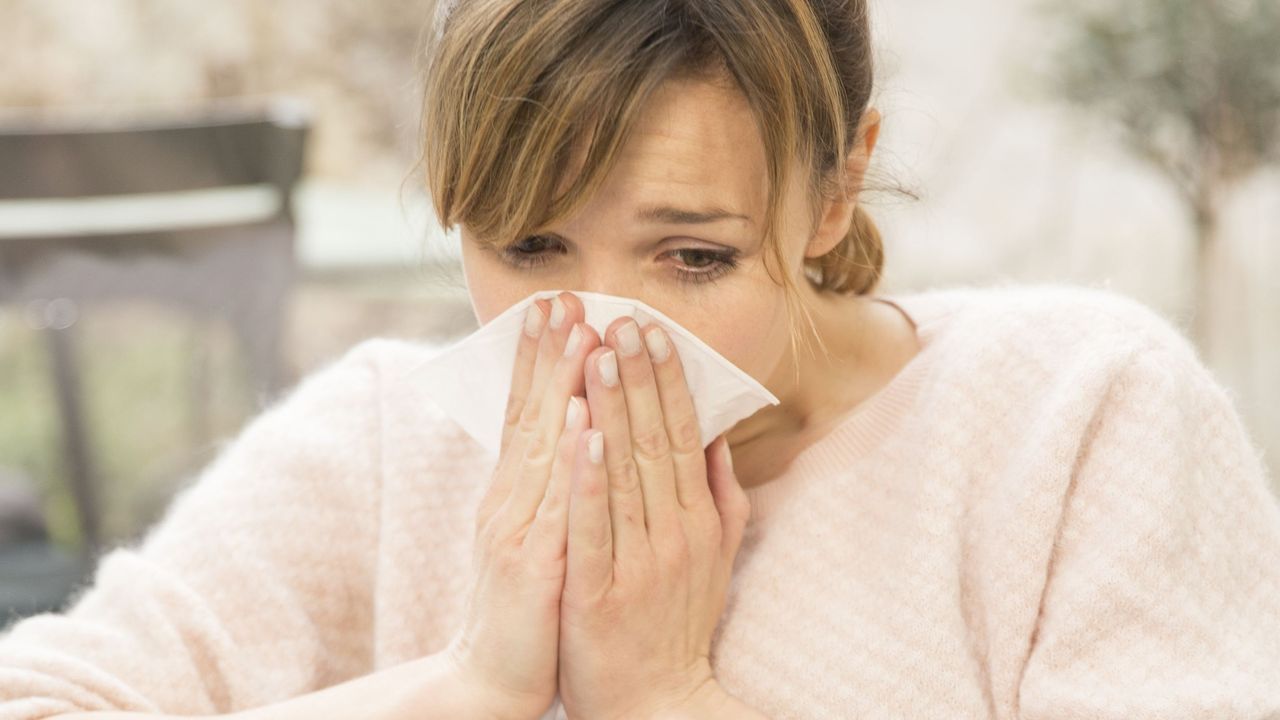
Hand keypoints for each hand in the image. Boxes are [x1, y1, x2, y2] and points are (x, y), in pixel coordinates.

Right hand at [445, 291, 602, 719]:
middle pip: (529, 413)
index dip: (542, 358)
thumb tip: (578, 435)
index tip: (560, 306)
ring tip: (578, 334)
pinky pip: (555, 504)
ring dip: (558, 386)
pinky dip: (567, 458)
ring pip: (541, 445)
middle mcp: (509, 501)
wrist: (491, 680)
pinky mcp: (533, 565)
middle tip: (564, 295)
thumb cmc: (528, 608)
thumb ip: (555, 488)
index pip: (530, 411)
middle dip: (547, 352)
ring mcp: (517, 530)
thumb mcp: (538, 537)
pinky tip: (580, 419)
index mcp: (516, 494)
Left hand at [557, 317, 751, 719]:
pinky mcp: (599, 590)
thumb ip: (719, 494)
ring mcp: (638, 560)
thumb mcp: (715, 557)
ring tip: (595, 354)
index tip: (650, 329)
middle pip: (653, 440)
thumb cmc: (677, 622)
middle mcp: (674, 533)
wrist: (654, 703)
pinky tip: (582, 434)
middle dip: (635, 376)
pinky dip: (589, 478)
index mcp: (698, 520)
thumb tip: (714, 432)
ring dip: (610, 409)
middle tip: (619, 319)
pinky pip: (594, 526)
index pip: (681, 433)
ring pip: (623, 472)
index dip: (665, 379)